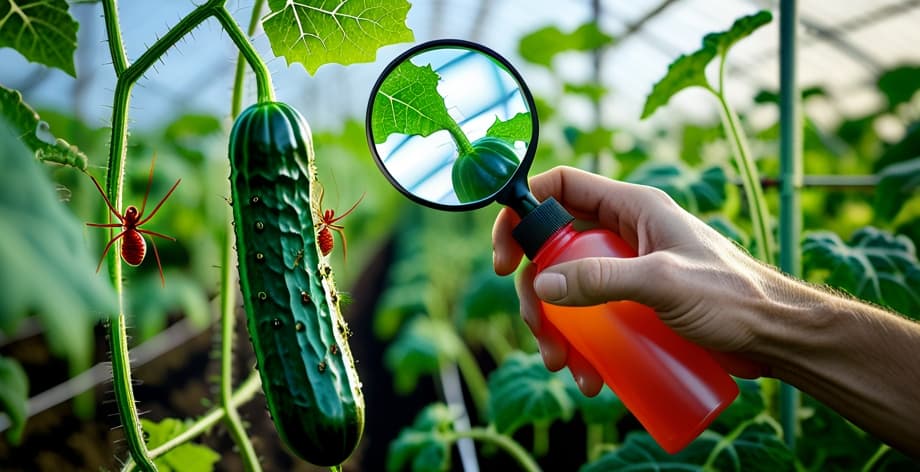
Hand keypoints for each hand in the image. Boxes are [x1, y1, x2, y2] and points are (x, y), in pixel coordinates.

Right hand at [492, 166, 769, 393]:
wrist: (776, 337)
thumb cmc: (734, 298)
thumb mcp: (665, 283)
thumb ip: (604, 278)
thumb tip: (541, 287)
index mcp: (633, 207)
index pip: (562, 187)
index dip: (523, 212)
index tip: (505, 258)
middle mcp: (626, 233)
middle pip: (554, 248)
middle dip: (536, 292)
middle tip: (539, 330)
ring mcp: (630, 269)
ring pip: (569, 288)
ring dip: (554, 327)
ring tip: (565, 366)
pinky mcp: (637, 303)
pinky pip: (592, 316)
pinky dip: (581, 344)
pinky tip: (590, 376)